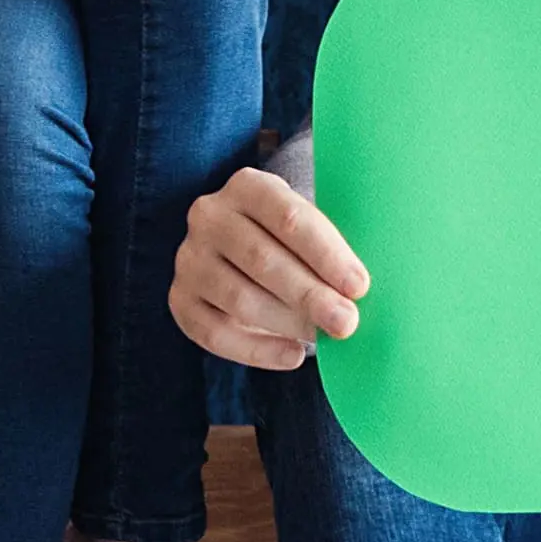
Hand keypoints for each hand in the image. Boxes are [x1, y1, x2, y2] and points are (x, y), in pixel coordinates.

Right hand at [173, 164, 367, 370]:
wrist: (243, 252)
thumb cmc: (292, 239)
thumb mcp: (309, 225)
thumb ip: (332, 249)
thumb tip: (360, 292)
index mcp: (248, 186)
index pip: (288, 217)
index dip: (326, 254)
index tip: (359, 286)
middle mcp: (210, 216)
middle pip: (262, 259)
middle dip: (310, 294)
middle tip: (347, 322)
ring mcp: (190, 258)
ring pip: (239, 298)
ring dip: (287, 323)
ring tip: (324, 338)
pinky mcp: (180, 299)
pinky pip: (216, 333)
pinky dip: (257, 350)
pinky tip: (293, 355)